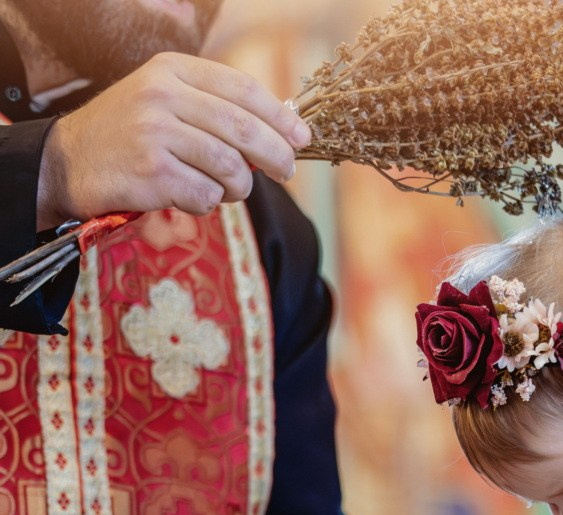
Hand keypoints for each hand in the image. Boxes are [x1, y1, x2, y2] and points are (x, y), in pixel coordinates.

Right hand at [37, 53, 310, 228]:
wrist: (68, 162)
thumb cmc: (129, 136)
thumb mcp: (165, 102)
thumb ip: (213, 109)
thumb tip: (278, 132)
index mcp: (173, 70)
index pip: (242, 88)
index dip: (278, 116)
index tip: (301, 137)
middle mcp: (164, 95)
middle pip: (243, 129)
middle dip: (275, 155)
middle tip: (286, 171)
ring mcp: (156, 133)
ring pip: (229, 167)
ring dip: (238, 187)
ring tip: (227, 190)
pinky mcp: (151, 173)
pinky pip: (205, 196)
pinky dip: (208, 205)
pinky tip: (190, 198)